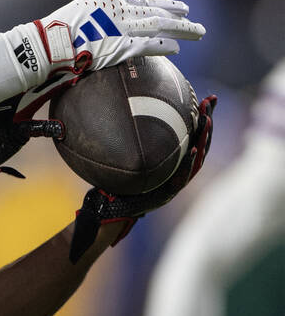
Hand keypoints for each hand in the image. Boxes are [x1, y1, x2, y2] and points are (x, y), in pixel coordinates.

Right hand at [4, 0, 205, 91]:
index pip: (145, 2)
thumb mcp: (81, 4)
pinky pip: (148, 45)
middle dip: (179, 18)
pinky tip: (177, 48)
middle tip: (197, 24)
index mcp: (111, 1)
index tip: (182, 8)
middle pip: (157, 13)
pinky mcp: (120, 46)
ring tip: (198, 33)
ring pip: (159, 26)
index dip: (165, 4)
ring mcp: (121, 28)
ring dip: (181, 29)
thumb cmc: (59, 26)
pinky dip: (163, 46)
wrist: (48, 43)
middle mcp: (120, 11)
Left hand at [68, 94, 215, 261]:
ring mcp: (171, 186)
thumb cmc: (108, 189)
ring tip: (207, 120)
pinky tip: (194, 149)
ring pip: (194, 161)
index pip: (188, 140)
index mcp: (167, 168)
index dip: (198, 121)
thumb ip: (123, 145)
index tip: (205, 99)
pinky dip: (189, 164)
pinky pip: (181, 178)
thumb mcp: (118, 161)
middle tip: (211, 102)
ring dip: (203, 140)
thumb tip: (110, 113)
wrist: (104, 216)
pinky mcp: (165, 196)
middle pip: (197, 147)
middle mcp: (173, 176)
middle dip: (205, 124)